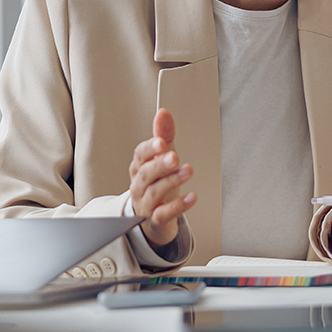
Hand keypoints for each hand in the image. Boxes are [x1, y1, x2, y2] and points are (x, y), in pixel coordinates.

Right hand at [128, 108, 196, 247]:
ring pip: (154, 192)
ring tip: (187, 171)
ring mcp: (146, 203)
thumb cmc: (158, 183)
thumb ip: (164, 135)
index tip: (160, 142)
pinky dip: (177, 206)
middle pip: (145, 174)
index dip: (149, 149)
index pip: (139, 156)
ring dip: (171, 181)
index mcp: (139, 168)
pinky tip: (192, 197)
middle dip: (159, 164)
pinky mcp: (156, 219)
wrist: (152, 217)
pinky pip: (164, 214)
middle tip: (174, 156)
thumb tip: (163, 113)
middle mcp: (140, 185)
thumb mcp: (162, 158)